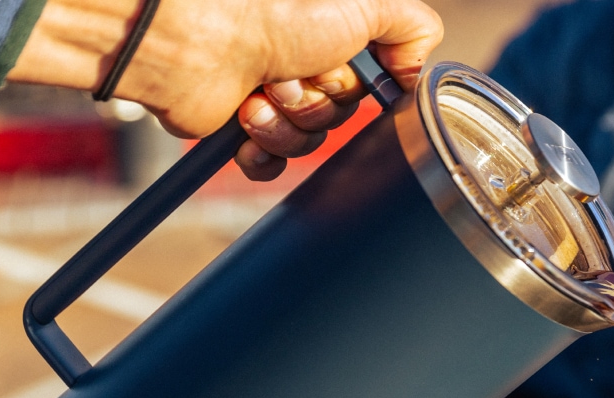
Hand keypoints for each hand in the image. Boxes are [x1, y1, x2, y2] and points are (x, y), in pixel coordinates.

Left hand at [11, 0, 442, 176]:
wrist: (195, 38)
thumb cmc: (271, 10)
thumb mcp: (366, 3)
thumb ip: (412, 26)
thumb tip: (417, 67)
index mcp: (333, 36)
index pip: (376, 84)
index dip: (365, 88)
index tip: (353, 73)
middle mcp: (304, 62)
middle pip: (343, 118)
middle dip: (320, 106)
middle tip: (291, 76)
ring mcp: (272, 95)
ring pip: (309, 145)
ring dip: (288, 128)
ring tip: (259, 97)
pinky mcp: (241, 127)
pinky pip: (273, 166)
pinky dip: (263, 153)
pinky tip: (245, 125)